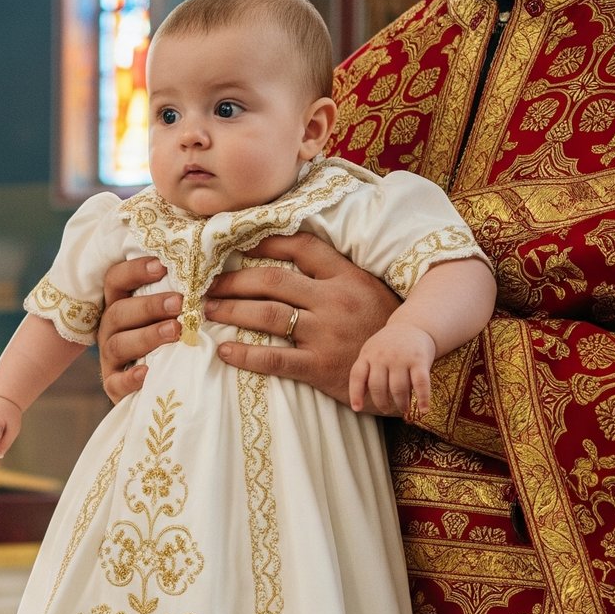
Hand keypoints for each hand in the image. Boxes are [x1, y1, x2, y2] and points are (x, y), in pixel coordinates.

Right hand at [97, 256, 182, 402]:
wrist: (163, 385)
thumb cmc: (171, 340)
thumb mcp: (170, 314)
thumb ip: (177, 295)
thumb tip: (204, 267)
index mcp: (120, 305)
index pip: (116, 280)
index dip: (135, 271)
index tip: (163, 266)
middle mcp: (110, 329)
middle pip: (118, 312)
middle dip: (149, 306)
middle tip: (180, 303)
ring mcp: (110, 358)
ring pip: (118, 344)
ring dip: (147, 336)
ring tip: (175, 331)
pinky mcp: (114, 385)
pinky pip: (116, 382)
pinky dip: (131, 378)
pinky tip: (148, 373)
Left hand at [201, 233, 398, 409]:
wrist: (405, 369)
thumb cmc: (382, 327)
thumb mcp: (368, 289)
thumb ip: (335, 276)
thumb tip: (293, 260)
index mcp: (347, 277)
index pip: (302, 247)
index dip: (267, 243)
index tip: (239, 245)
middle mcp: (334, 301)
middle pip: (273, 282)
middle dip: (234, 281)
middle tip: (209, 285)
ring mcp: (326, 334)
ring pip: (268, 316)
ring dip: (231, 311)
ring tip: (208, 311)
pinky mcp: (320, 367)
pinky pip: (275, 360)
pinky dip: (246, 355)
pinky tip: (224, 351)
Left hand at [349, 319, 435, 416]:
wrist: (413, 325)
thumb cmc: (388, 346)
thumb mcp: (370, 353)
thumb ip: (364, 373)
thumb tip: (357, 404)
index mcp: (367, 355)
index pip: (357, 376)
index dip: (355, 394)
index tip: (357, 408)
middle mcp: (383, 356)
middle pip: (378, 387)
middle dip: (382, 403)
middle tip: (386, 409)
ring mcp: (401, 358)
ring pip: (398, 388)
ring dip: (400, 403)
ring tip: (403, 409)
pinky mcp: (420, 360)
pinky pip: (421, 383)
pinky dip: (423, 398)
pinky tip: (424, 409)